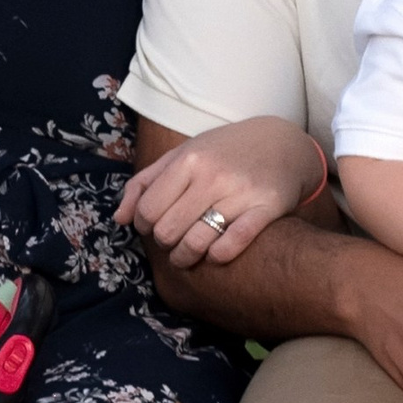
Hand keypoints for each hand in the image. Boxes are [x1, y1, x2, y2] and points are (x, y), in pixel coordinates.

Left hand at [115, 118, 323, 268]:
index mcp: (189, 160)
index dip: (144, 226)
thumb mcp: (183, 155)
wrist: (283, 144)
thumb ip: (146, 183)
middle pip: (168, 231)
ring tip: (187, 256)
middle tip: (172, 241)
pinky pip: (231, 246)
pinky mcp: (266, 209)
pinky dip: (217, 256)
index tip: (154, 226)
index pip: (148, 210)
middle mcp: (212, 176)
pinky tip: (215, 253)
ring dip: (185, 258)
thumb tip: (119, 219)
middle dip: (165, 243)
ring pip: (195, 243)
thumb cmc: (224, 152)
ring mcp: (240, 193)